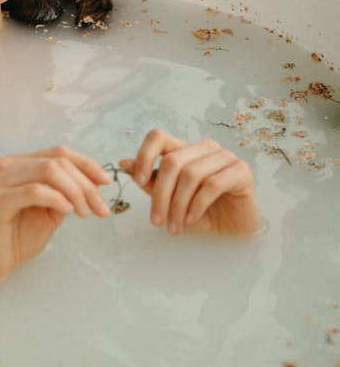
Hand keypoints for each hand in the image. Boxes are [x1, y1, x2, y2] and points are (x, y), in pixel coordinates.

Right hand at [0, 146, 111, 283]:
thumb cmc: (17, 237)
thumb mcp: (49, 210)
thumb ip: (66, 192)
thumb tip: (96, 180)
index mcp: (18, 163)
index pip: (58, 152)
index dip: (87, 164)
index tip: (107, 182)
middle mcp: (6, 165)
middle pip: (57, 160)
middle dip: (86, 183)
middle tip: (101, 208)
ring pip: (49, 171)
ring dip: (76, 191)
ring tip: (86, 213)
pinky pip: (35, 190)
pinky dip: (58, 199)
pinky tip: (68, 212)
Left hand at [119, 129, 259, 236]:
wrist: (234, 230)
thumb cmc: (201, 212)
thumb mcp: (170, 198)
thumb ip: (151, 181)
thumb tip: (124, 164)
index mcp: (185, 149)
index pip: (158, 136)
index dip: (144, 155)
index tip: (137, 180)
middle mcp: (205, 148)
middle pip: (172, 161)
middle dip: (160, 194)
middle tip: (156, 221)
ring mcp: (225, 156)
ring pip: (191, 174)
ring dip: (178, 205)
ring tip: (174, 226)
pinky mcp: (241, 171)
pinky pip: (212, 184)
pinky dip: (197, 205)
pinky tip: (191, 219)